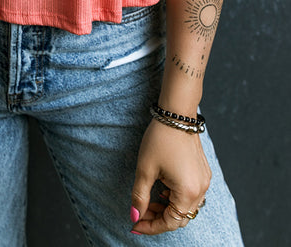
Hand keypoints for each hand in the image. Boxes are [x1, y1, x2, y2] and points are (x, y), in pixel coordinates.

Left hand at [130, 119, 210, 234]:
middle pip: (180, 218)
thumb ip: (140, 196)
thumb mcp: (145, 169)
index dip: (151, 226)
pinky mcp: (203, 173)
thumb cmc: (160, 139)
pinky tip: (162, 188)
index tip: (134, 225)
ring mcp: (204, 181)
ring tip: (150, 200)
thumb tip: (135, 217)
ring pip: (186, 207)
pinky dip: (176, 197)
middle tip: (140, 212)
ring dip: (167, 208)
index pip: (170, 222)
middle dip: (158, 218)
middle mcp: (201, 190)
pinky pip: (191, 194)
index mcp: (188, 192)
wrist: (176, 113)